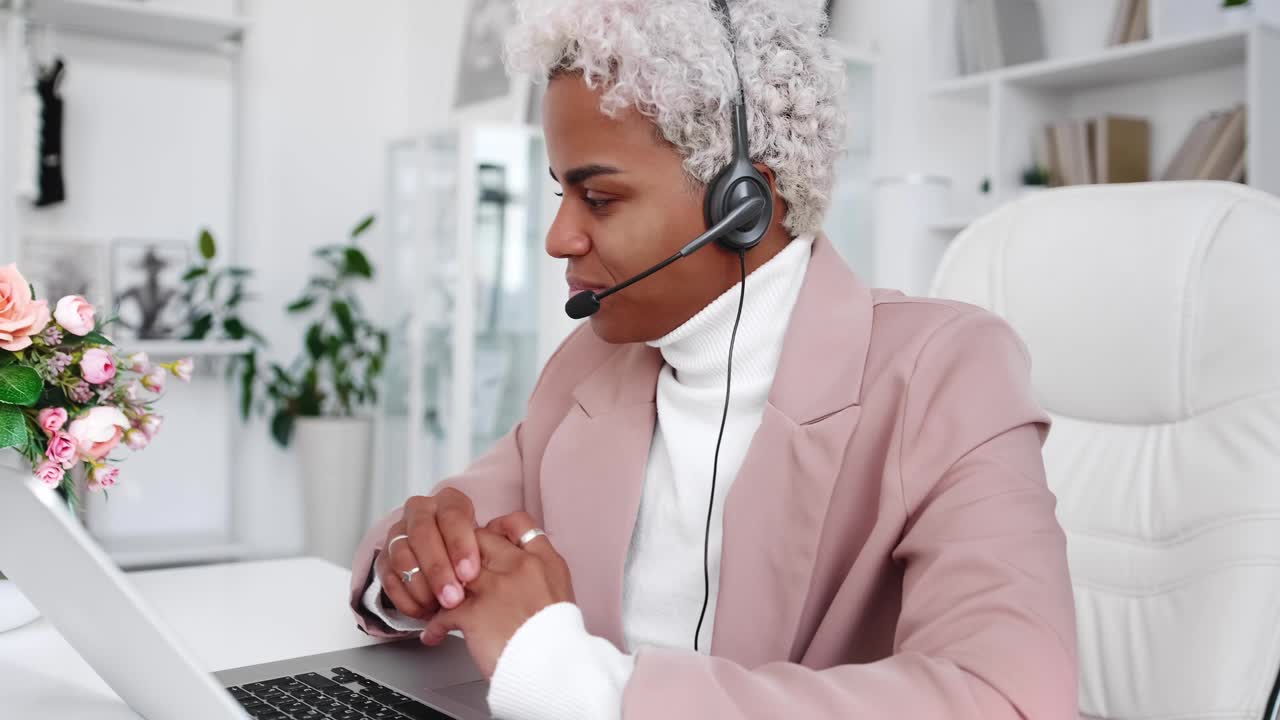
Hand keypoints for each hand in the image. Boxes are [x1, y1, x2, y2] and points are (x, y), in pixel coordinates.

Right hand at [375, 488, 480, 618]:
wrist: (448, 562)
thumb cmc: (473, 555)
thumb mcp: (489, 546)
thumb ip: (491, 551)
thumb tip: (502, 569)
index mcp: (449, 502)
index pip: (452, 515)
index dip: (459, 544)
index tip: (470, 573)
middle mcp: (421, 511)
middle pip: (423, 533)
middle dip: (438, 568)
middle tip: (453, 597)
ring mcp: (399, 533)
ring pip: (402, 555)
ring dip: (420, 585)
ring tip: (438, 608)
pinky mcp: (384, 557)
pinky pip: (388, 577)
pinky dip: (405, 597)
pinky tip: (422, 611)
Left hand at [420, 512, 574, 677]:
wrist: (556, 670)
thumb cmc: (560, 643)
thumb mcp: (561, 596)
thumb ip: (540, 578)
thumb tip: (522, 576)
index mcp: (546, 562)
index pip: (519, 522)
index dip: (498, 527)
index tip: (490, 539)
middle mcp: (520, 566)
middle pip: (479, 538)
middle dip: (462, 553)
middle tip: (456, 571)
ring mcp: (496, 587)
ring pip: (454, 568)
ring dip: (443, 587)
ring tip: (438, 603)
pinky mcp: (475, 613)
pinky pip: (442, 612)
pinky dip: (435, 626)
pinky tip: (435, 635)